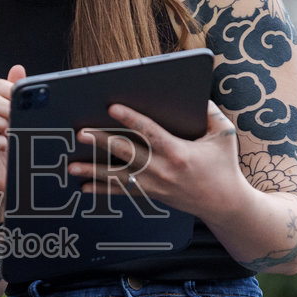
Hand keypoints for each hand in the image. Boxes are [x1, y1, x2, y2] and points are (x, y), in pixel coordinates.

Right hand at [0, 64, 24, 220]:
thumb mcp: (19, 121)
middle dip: (6, 109)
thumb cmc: (11, 151)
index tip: (22, 102)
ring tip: (11, 135)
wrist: (5, 182)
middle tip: (17, 122)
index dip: (8, 90)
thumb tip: (18, 69)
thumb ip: (17, 96)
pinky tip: (4, 146)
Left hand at [70, 101, 244, 219]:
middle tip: (81, 132)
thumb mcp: (224, 135)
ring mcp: (155, 184)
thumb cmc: (224, 166)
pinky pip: (123, 191)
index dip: (130, 119)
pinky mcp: (151, 194)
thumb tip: (196, 92)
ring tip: (72, 165)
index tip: (112, 108)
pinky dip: (102, 189)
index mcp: (179, 153)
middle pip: (127, 152)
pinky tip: (84, 186)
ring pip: (119, 175)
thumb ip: (210, 112)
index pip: (150, 132)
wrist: (224, 204)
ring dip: (93, 170)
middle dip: (102, 141)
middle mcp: (163, 170)